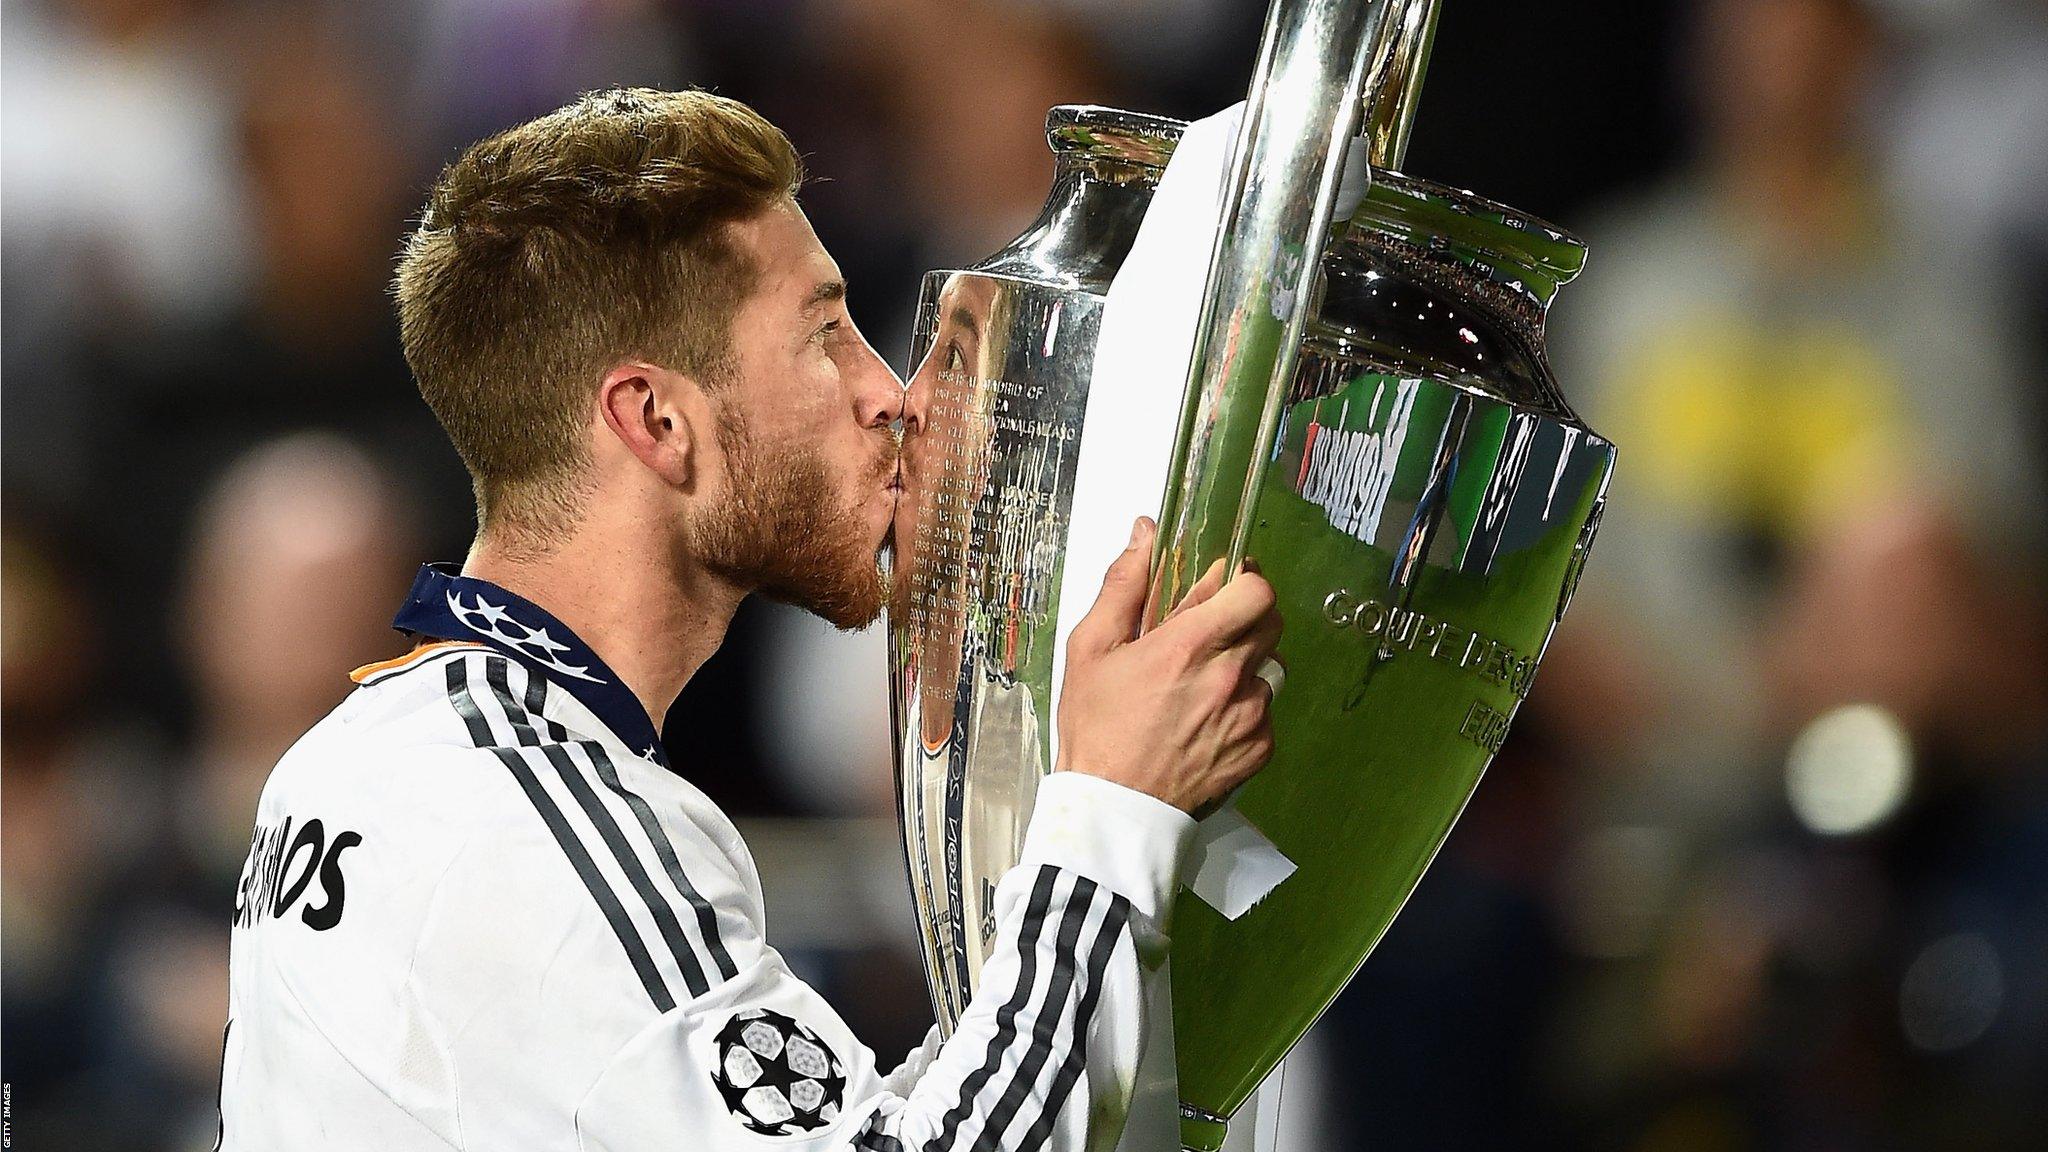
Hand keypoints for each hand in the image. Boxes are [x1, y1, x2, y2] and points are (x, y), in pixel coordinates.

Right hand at [1057, 516, 1283, 813]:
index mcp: (1190, 645)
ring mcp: (1251, 715)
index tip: (1224, 585)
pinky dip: (1244, 708)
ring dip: (1245, 664)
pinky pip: (1266, 711)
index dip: (1244, 579)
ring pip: (1269, 666)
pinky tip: (1206, 721)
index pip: (1255, 589)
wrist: (1114, 808)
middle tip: (1211, 630)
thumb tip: (1145, 534)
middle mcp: (1229, 677)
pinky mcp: (1260, 749)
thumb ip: (1124, 585)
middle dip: (1246, 616)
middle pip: (1272, 622)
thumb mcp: (1091, 648)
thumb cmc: (1097, 728)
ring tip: (1202, 685)